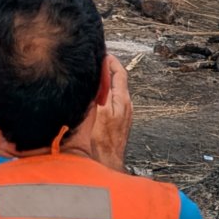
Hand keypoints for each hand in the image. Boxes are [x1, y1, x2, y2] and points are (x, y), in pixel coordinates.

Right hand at [91, 54, 132, 171]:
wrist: (105, 165)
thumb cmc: (101, 143)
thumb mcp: (98, 112)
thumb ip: (99, 92)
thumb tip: (99, 74)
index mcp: (121, 100)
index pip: (119, 72)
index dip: (110, 60)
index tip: (101, 53)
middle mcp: (125, 106)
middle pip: (117, 80)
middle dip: (106, 69)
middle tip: (95, 61)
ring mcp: (122, 115)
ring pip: (114, 91)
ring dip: (105, 81)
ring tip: (93, 75)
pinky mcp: (117, 123)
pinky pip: (112, 101)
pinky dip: (104, 93)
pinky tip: (94, 97)